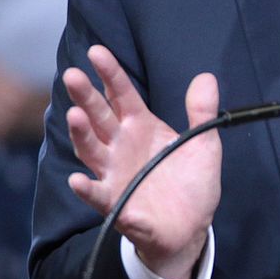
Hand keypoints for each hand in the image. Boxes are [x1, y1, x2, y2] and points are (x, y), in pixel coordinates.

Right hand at [64, 45, 221, 278]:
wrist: (192, 227)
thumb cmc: (192, 182)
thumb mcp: (204, 144)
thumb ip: (202, 112)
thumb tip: (207, 77)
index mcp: (141, 127)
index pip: (122, 94)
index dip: (110, 74)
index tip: (97, 51)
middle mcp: (121, 146)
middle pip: (99, 116)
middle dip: (85, 96)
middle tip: (73, 74)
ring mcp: (115, 174)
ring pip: (92, 150)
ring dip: (81, 134)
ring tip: (74, 114)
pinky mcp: (118, 204)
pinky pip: (98, 196)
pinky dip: (88, 190)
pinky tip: (78, 180)